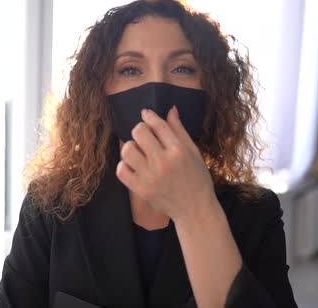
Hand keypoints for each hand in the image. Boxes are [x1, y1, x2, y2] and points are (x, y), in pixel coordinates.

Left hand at [116, 106, 215, 220]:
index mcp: (179, 150)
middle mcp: (163, 162)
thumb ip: (179, 130)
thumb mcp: (193, 151)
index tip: (146, 114)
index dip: (149, 116)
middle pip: (139, 132)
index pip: (157, 124)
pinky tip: (135, 167)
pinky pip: (121, 170)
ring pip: (127, 149)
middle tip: (145, 138)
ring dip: (131, 148)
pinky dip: (125, 166)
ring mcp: (150, 177)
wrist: (195, 209)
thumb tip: (170, 109)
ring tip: (139, 154)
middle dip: (140, 130)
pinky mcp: (141, 190)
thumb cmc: (197, 178)